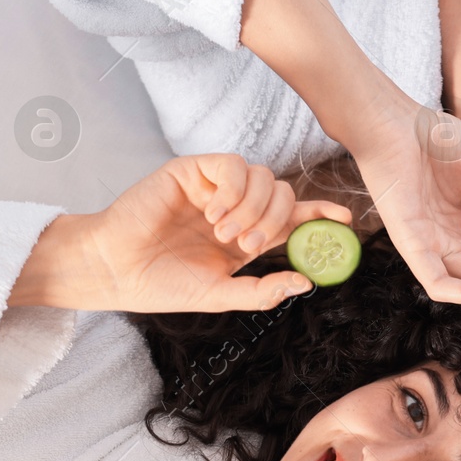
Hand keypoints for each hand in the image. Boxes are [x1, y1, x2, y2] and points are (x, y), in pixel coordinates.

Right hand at [11, 154, 351, 312]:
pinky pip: (232, 166)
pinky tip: (213, 214)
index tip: (345, 219)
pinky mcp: (192, 171)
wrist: (115, 270)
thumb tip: (306, 283)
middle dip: (277, 221)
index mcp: (248, 235)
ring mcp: (216, 188)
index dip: (321, 213)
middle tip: (250, 246)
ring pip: (264, 178)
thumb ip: (262, 291)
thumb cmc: (162, 284)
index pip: (294, 217)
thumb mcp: (220, 295)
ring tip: (225, 234)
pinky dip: (232, 190)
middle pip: (284, 194)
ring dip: (253, 208)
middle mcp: (237, 208)